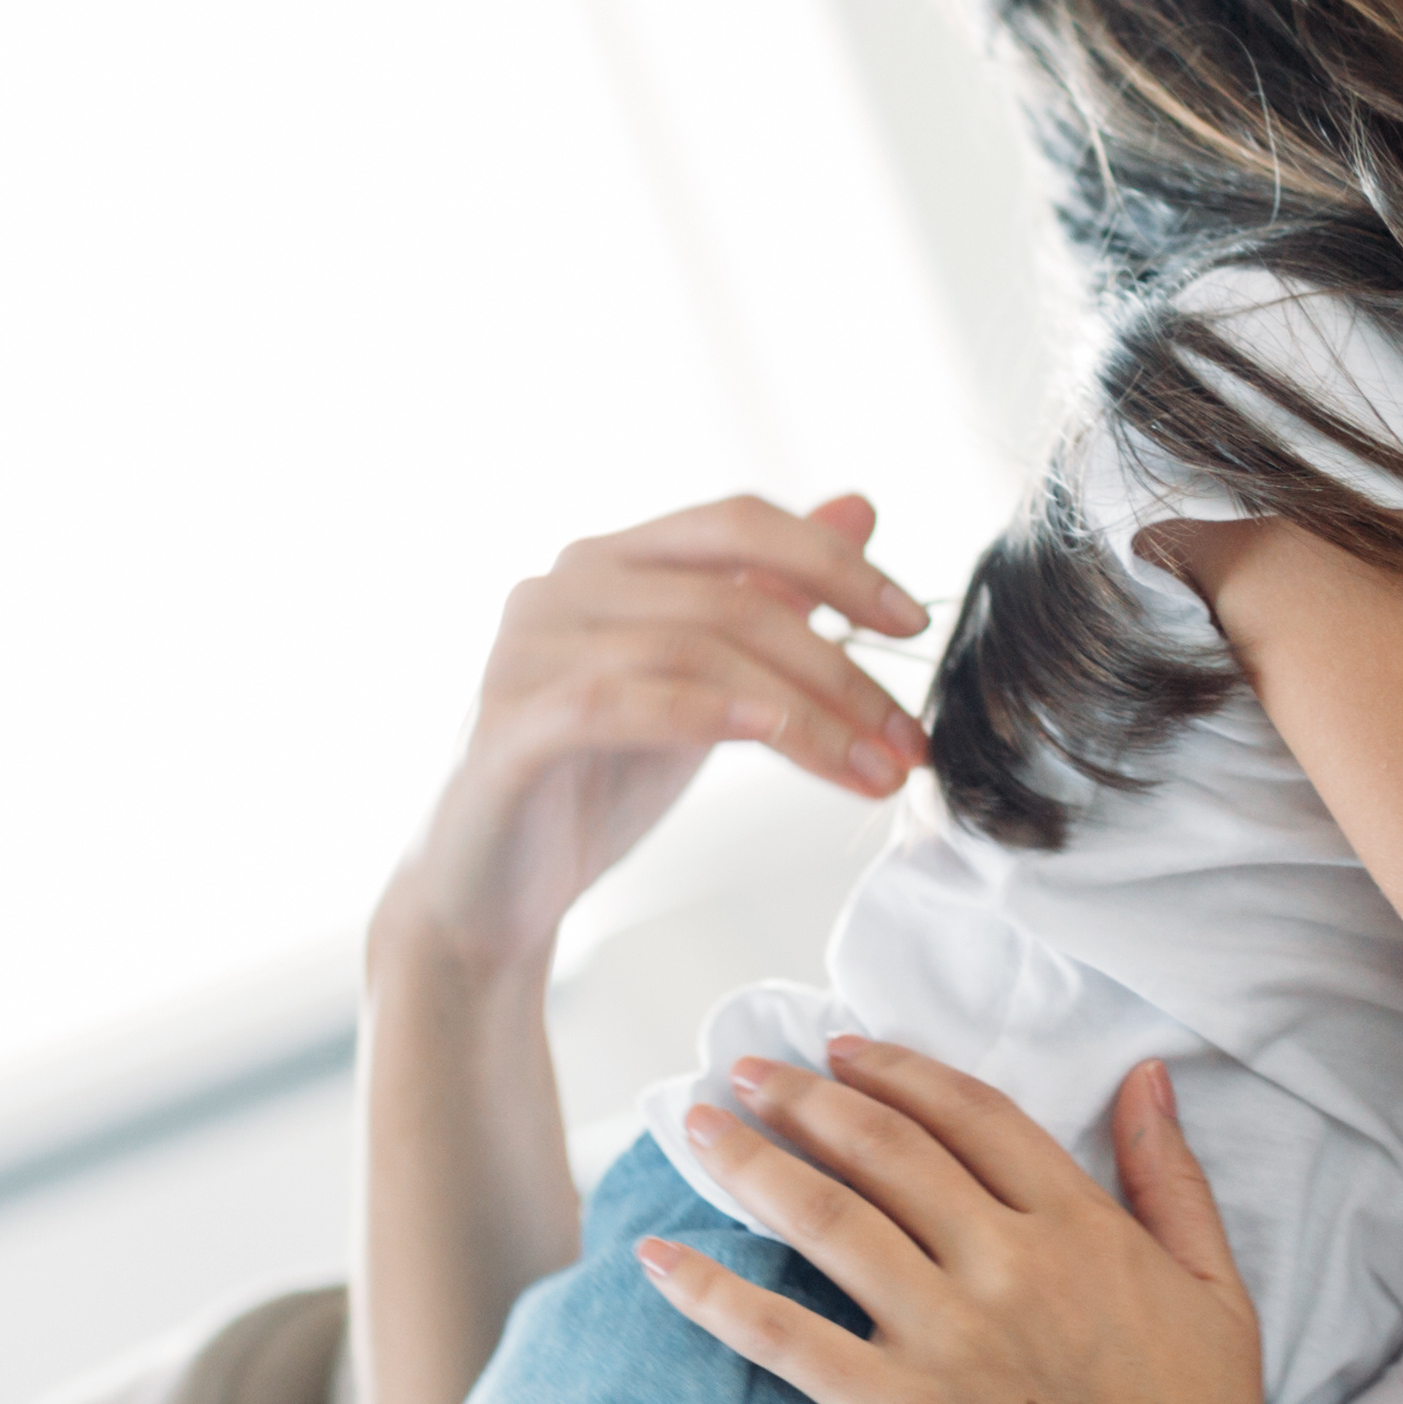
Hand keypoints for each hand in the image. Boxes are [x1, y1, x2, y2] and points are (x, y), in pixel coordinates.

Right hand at [381, 494, 928, 976]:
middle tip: (908, 741)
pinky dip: (712, 711)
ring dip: (806, 714)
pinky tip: (777, 736)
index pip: (737, 521)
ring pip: (695, 649)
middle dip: (840, 669)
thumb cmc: (593, 785)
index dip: (835, 563)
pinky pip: (625, 700)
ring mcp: (526, 650)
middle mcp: (561, 586)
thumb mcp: (705, 685)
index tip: (912, 624)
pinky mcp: (511, 725)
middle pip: (731, 595)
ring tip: (872, 773)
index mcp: (610, 561)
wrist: (490, 896)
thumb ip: (771, 596)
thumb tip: (859, 508)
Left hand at [637, 1044, 1302, 1403]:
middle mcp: (1011, 1266)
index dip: (896, 1071)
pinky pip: (786, 1338)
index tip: (841, 1048)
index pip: (971, 1115)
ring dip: (749, 1162)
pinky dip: (712, 1292)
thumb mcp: (1218, 1292)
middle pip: (884, 1149)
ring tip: (697, 1127)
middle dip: (802, 1096)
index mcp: (1085, 1229)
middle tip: (742, 1068)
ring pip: (826, 1220)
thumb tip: (1146, 1075)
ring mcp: (952, 1340)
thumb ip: (1172, 1177)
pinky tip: (657, 1259)